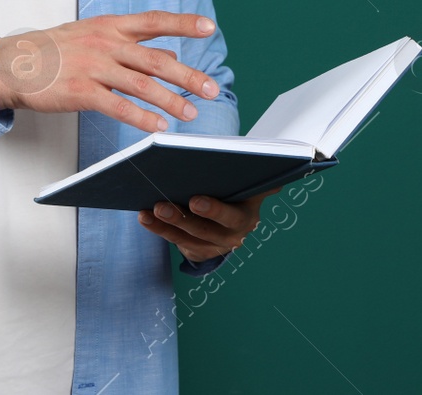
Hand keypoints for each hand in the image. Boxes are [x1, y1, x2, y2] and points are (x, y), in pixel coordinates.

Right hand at [0, 11, 220, 132]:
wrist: (14, 64)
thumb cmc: (57, 49)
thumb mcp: (96, 36)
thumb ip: (133, 43)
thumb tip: (169, 49)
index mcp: (111, 26)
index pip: (154, 20)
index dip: (183, 23)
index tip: (209, 28)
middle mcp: (105, 43)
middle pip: (155, 59)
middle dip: (187, 75)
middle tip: (211, 89)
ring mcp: (93, 67)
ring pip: (141, 84)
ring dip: (170, 100)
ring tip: (190, 114)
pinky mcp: (80, 91)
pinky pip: (117, 106)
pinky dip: (141, 117)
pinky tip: (158, 127)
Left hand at [138, 189, 277, 264]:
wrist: (237, 218)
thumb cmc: (240, 190)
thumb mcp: (252, 185)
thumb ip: (259, 176)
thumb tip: (277, 172)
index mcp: (247, 216)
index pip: (231, 215)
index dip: (213, 210)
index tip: (195, 201)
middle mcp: (232, 235)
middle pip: (205, 229)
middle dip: (182, 218)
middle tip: (162, 205)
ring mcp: (214, 246)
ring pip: (186, 237)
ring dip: (165, 224)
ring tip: (148, 209)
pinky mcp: (198, 250)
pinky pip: (176, 241)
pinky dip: (158, 229)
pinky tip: (144, 216)